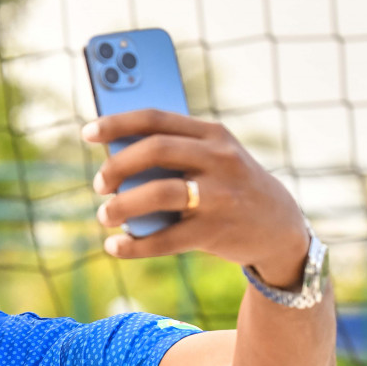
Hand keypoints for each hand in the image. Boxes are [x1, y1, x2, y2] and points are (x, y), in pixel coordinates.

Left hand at [84, 110, 309, 287]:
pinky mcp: (216, 231)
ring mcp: (219, 195)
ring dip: (122, 205)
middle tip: (99, 184)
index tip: (87, 133)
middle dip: (117, 166)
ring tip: (104, 214)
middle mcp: (218, 159)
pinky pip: (165, 239)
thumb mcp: (212, 159)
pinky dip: (134, 245)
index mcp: (212, 134)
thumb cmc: (227, 186)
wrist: (279, 226)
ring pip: (158, 193)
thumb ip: (173, 152)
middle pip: (155, 150)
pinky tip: (115, 246)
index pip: (157, 119)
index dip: (117, 123)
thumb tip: (112, 158)